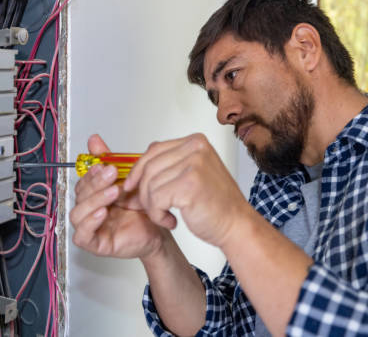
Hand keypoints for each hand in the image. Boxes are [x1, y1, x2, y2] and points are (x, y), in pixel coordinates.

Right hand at [70, 134, 166, 258]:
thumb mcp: (128, 178)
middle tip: (112, 174)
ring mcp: (91, 227)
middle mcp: (90, 210)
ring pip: (77, 213)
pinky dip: (90, 223)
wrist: (161, 228)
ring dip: (94, 200)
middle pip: (79, 195)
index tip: (103, 164)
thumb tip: (94, 139)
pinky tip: (103, 212)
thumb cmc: (144, 206)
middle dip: (95, 183)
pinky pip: (82, 236)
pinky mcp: (96, 244)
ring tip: (114, 192)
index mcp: (95, 194)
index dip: (90, 173)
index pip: (82, 181)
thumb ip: (110, 159)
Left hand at [123, 133, 248, 246]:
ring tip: (166, 215)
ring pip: (150, 185)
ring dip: (152, 207)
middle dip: (143, 192)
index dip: (138, 169)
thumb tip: (136, 169)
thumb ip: (170, 165)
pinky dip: (158, 215)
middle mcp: (195, 149)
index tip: (131, 185)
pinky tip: (171, 221)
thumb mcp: (192, 174)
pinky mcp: (189, 185)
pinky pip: (156, 199)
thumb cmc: (216, 205)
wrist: (237, 226)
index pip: (154, 150)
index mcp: (195, 142)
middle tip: (153, 208)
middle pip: (149, 167)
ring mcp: (194, 165)